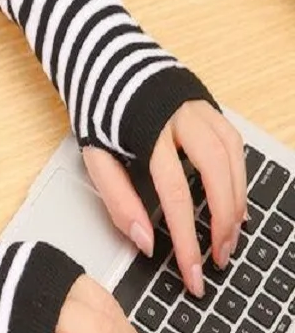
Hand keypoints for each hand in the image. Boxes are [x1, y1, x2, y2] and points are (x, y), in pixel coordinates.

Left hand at [83, 100, 246, 296]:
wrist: (104, 62)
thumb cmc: (98, 112)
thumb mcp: (95, 157)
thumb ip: (118, 199)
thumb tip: (144, 241)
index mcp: (147, 131)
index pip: (174, 194)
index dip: (185, 236)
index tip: (191, 270)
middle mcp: (180, 117)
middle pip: (215, 174)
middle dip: (222, 222)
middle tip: (219, 257)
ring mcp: (198, 108)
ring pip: (233, 159)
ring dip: (236, 201)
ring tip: (229, 236)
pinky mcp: (208, 105)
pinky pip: (234, 144)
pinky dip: (238, 176)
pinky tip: (233, 200)